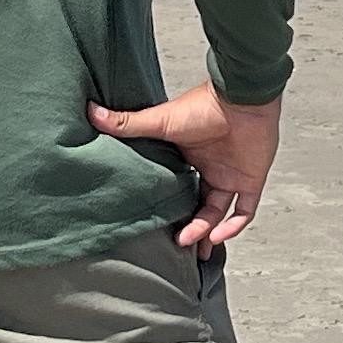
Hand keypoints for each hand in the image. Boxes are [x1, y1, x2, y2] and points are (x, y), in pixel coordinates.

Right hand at [90, 81, 284, 249]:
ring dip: (205, 231)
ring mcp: (232, 176)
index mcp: (189, 157)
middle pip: (199, 206)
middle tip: (174, 244)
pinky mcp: (251, 180)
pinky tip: (215, 236)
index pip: (178, 188)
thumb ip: (127, 124)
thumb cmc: (202, 105)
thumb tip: (91, 112)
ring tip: (188, 243)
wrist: (241, 98)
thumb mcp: (160, 120)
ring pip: (218, 214)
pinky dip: (232, 227)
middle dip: (189, 228)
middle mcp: (210, 169)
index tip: (154, 222)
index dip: (169, 207)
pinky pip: (244, 212)